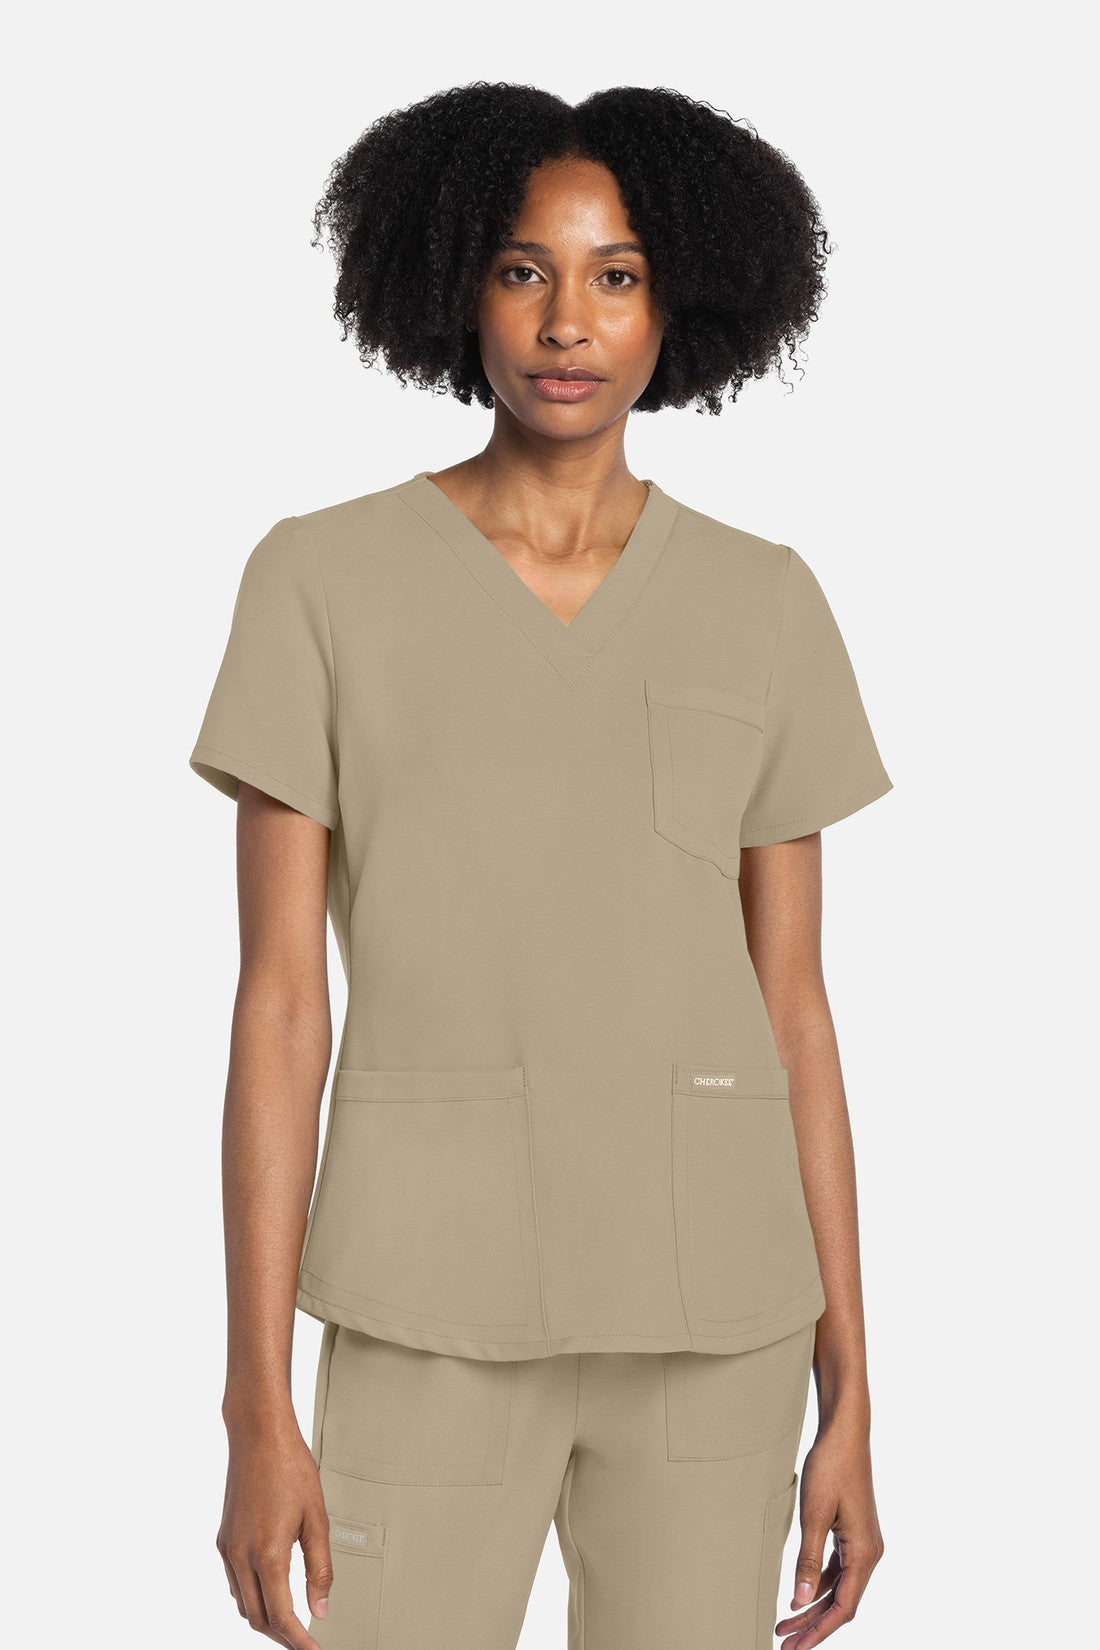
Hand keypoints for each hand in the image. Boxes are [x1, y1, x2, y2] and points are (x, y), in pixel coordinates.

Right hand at [216, 1417, 332, 1647]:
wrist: (258, 1435)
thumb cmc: (290, 1467)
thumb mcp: (317, 1517)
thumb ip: (320, 1568)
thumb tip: (321, 1608)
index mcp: (268, 1553)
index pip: (282, 1617)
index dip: (298, 1642)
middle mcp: (241, 1556)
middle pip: (258, 1619)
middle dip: (282, 1636)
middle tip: (306, 1641)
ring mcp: (228, 1548)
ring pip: (243, 1604)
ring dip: (266, 1619)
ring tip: (292, 1622)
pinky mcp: (223, 1539)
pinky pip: (234, 1583)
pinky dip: (252, 1598)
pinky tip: (270, 1591)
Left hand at [773, 1416, 884, 1645]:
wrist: (845, 1434)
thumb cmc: (831, 1467)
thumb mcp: (814, 1515)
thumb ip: (807, 1560)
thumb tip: (799, 1600)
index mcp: (864, 1553)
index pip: (843, 1607)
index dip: (818, 1631)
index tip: (795, 1648)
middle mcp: (869, 1553)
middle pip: (841, 1602)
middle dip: (813, 1625)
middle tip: (785, 1643)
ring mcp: (862, 1544)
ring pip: (838, 1587)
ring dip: (813, 1606)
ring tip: (785, 1623)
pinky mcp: (853, 1534)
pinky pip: (837, 1570)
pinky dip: (818, 1584)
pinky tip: (799, 1594)